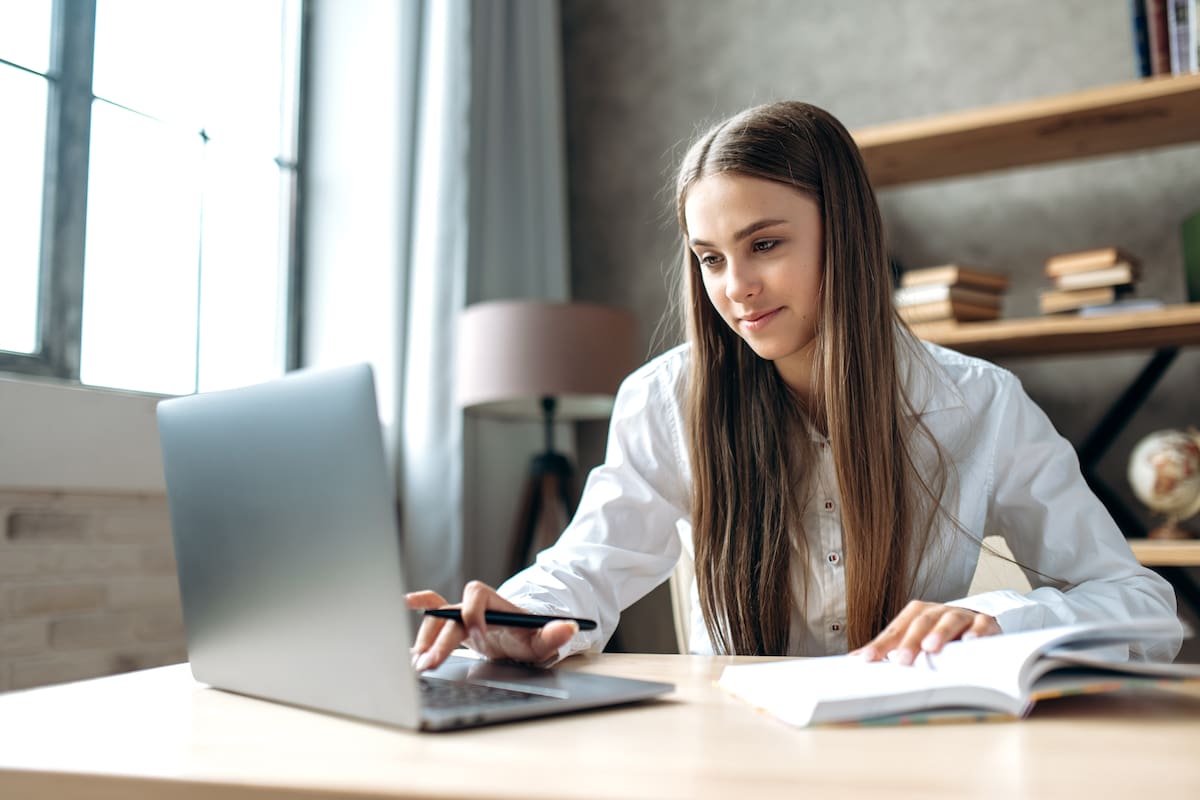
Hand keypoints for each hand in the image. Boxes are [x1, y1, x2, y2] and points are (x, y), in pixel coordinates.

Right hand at [406, 580, 579, 671]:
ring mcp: (462, 615)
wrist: (521, 639)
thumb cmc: (530, 638)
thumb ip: (554, 634)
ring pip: (437, 617)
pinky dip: (419, 605)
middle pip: (451, 613)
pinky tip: (403, 605)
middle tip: (429, 663)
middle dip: (440, 638)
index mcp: (495, 604)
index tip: (476, 638)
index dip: (473, 613)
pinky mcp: (454, 626)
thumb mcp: (543, 640)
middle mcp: (475, 606)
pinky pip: (433, 609)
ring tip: (418, 662)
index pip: (477, 595)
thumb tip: (569, 627)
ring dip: (425, 637)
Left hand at [851, 600, 999, 664]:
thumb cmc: (942, 637)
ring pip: (949, 620)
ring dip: (939, 633)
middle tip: (900, 660)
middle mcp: (937, 611)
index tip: (867, 660)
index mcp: (917, 614)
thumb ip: (890, 648)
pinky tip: (970, 643)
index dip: (881, 643)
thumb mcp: (916, 641)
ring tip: (930, 648)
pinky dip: (977, 632)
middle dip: (909, 641)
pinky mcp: (986, 623)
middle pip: (921, 623)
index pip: (896, 629)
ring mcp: (962, 615)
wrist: (979, 626)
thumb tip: (855, 659)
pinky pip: (982, 624)